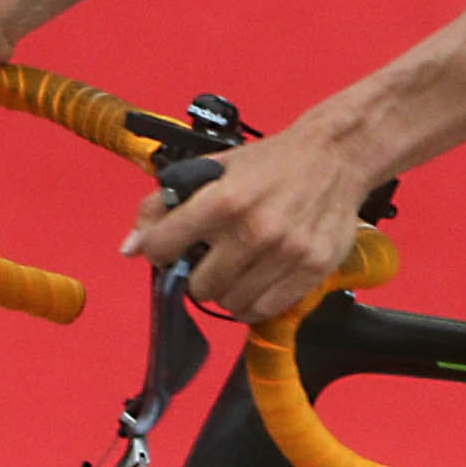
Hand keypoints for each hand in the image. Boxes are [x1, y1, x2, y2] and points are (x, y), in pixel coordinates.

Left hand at [126, 117, 378, 326]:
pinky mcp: (311, 269)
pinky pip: (266, 310)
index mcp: (223, 200)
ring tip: (237, 271)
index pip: (163, 248)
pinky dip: (254, 303)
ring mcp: (286, 253)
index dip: (160, 251)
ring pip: (231, 304)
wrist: (335, 156)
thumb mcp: (214, 169)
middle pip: (199, 287)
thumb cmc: (272, 163)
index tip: (170, 250)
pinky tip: (257, 282)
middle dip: (198, 276)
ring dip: (227, 292)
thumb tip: (130, 248)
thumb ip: (165, 204)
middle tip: (211, 261)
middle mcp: (254, 230)